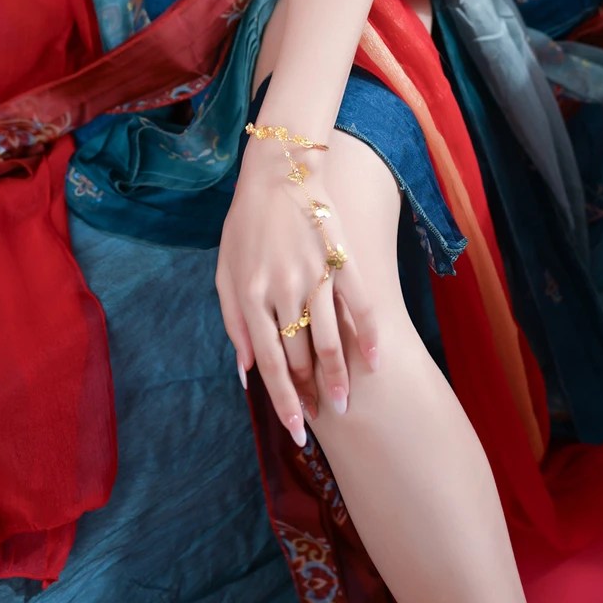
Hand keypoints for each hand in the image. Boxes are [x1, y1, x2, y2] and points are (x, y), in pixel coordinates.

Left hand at [215, 130, 379, 441]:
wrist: (279, 170)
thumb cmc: (246, 223)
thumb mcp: (225, 271)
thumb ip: (232, 323)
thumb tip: (244, 372)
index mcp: (249, 295)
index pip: (269, 363)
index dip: (284, 401)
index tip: (297, 432)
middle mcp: (282, 290)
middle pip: (300, 357)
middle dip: (311, 393)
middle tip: (322, 417)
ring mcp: (315, 274)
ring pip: (331, 339)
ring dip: (341, 377)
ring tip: (347, 404)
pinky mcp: (342, 260)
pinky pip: (361, 305)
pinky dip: (370, 336)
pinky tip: (377, 363)